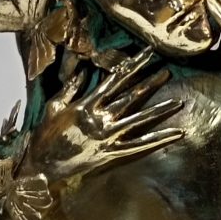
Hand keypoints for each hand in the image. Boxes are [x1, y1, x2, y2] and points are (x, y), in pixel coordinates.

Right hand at [27, 47, 183, 180]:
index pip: (115, 80)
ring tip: (178, 102)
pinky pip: (140, 146)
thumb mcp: (54, 107)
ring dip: (160, 111)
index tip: (148, 53)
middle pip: (131, 97)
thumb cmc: (45, 136)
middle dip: (150, 83)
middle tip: (167, 71)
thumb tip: (82, 70)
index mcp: (87, 105)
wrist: (42, 166)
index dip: (133, 65)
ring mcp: (108, 137)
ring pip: (140, 121)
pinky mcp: (112, 154)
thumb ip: (70, 89)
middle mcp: (101, 119)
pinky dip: (159, 140)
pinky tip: (176, 134)